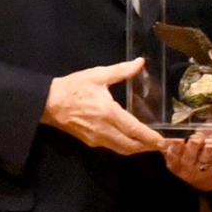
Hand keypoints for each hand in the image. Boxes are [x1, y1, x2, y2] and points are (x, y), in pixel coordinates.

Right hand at [42, 58, 163, 154]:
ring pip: (121, 149)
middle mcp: (104, 129)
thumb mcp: (98, 75)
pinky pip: (112, 147)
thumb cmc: (74, 87)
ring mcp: (96, 138)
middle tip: (161, 146)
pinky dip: (124, 147)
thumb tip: (140, 63)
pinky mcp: (90, 142)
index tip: (162, 142)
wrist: (49, 103)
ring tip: (149, 145)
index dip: (149, 137)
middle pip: (130, 145)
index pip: (134, 130)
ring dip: (136, 149)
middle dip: (147, 147)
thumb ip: (121, 70)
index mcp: (108, 112)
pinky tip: (130, 141)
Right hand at [161, 133, 211, 190]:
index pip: (172, 153)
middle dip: (192, 147)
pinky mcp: (211, 173)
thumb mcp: (175, 156)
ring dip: (206, 152)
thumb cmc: (186, 161)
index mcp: (173, 162)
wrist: (202, 181)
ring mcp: (198, 171)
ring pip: (202, 161)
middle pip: (188, 157)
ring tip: (210, 145)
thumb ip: (170, 146)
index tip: (178, 138)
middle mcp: (184, 168)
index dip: (175, 146)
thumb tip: (165, 134)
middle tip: (196, 139)